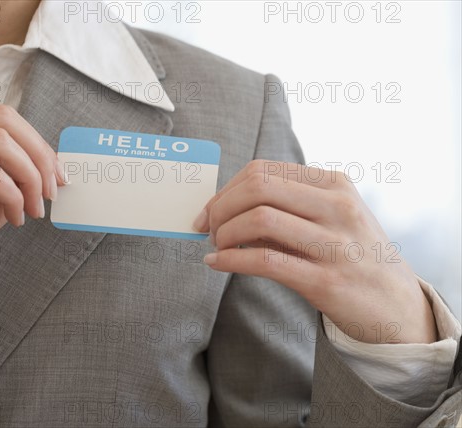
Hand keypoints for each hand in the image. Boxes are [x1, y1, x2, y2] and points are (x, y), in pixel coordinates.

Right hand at [0, 105, 64, 324]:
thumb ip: (6, 184)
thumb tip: (46, 172)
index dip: (37, 143)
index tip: (56, 175)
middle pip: (3, 120)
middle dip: (41, 155)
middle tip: (52, 191)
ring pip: (0, 143)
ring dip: (31, 177)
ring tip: (34, 209)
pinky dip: (15, 198)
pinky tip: (14, 220)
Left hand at [194, 160, 436, 343]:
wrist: (395, 303)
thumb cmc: (352, 254)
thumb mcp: (330, 217)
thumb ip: (286, 206)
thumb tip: (225, 205)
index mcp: (334, 184)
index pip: (263, 171)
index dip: (226, 189)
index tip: (209, 210)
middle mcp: (337, 207)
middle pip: (258, 187)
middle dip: (220, 207)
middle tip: (209, 228)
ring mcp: (334, 244)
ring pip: (259, 220)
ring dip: (225, 233)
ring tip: (217, 246)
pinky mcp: (326, 281)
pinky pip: (266, 261)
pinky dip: (231, 260)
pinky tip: (217, 263)